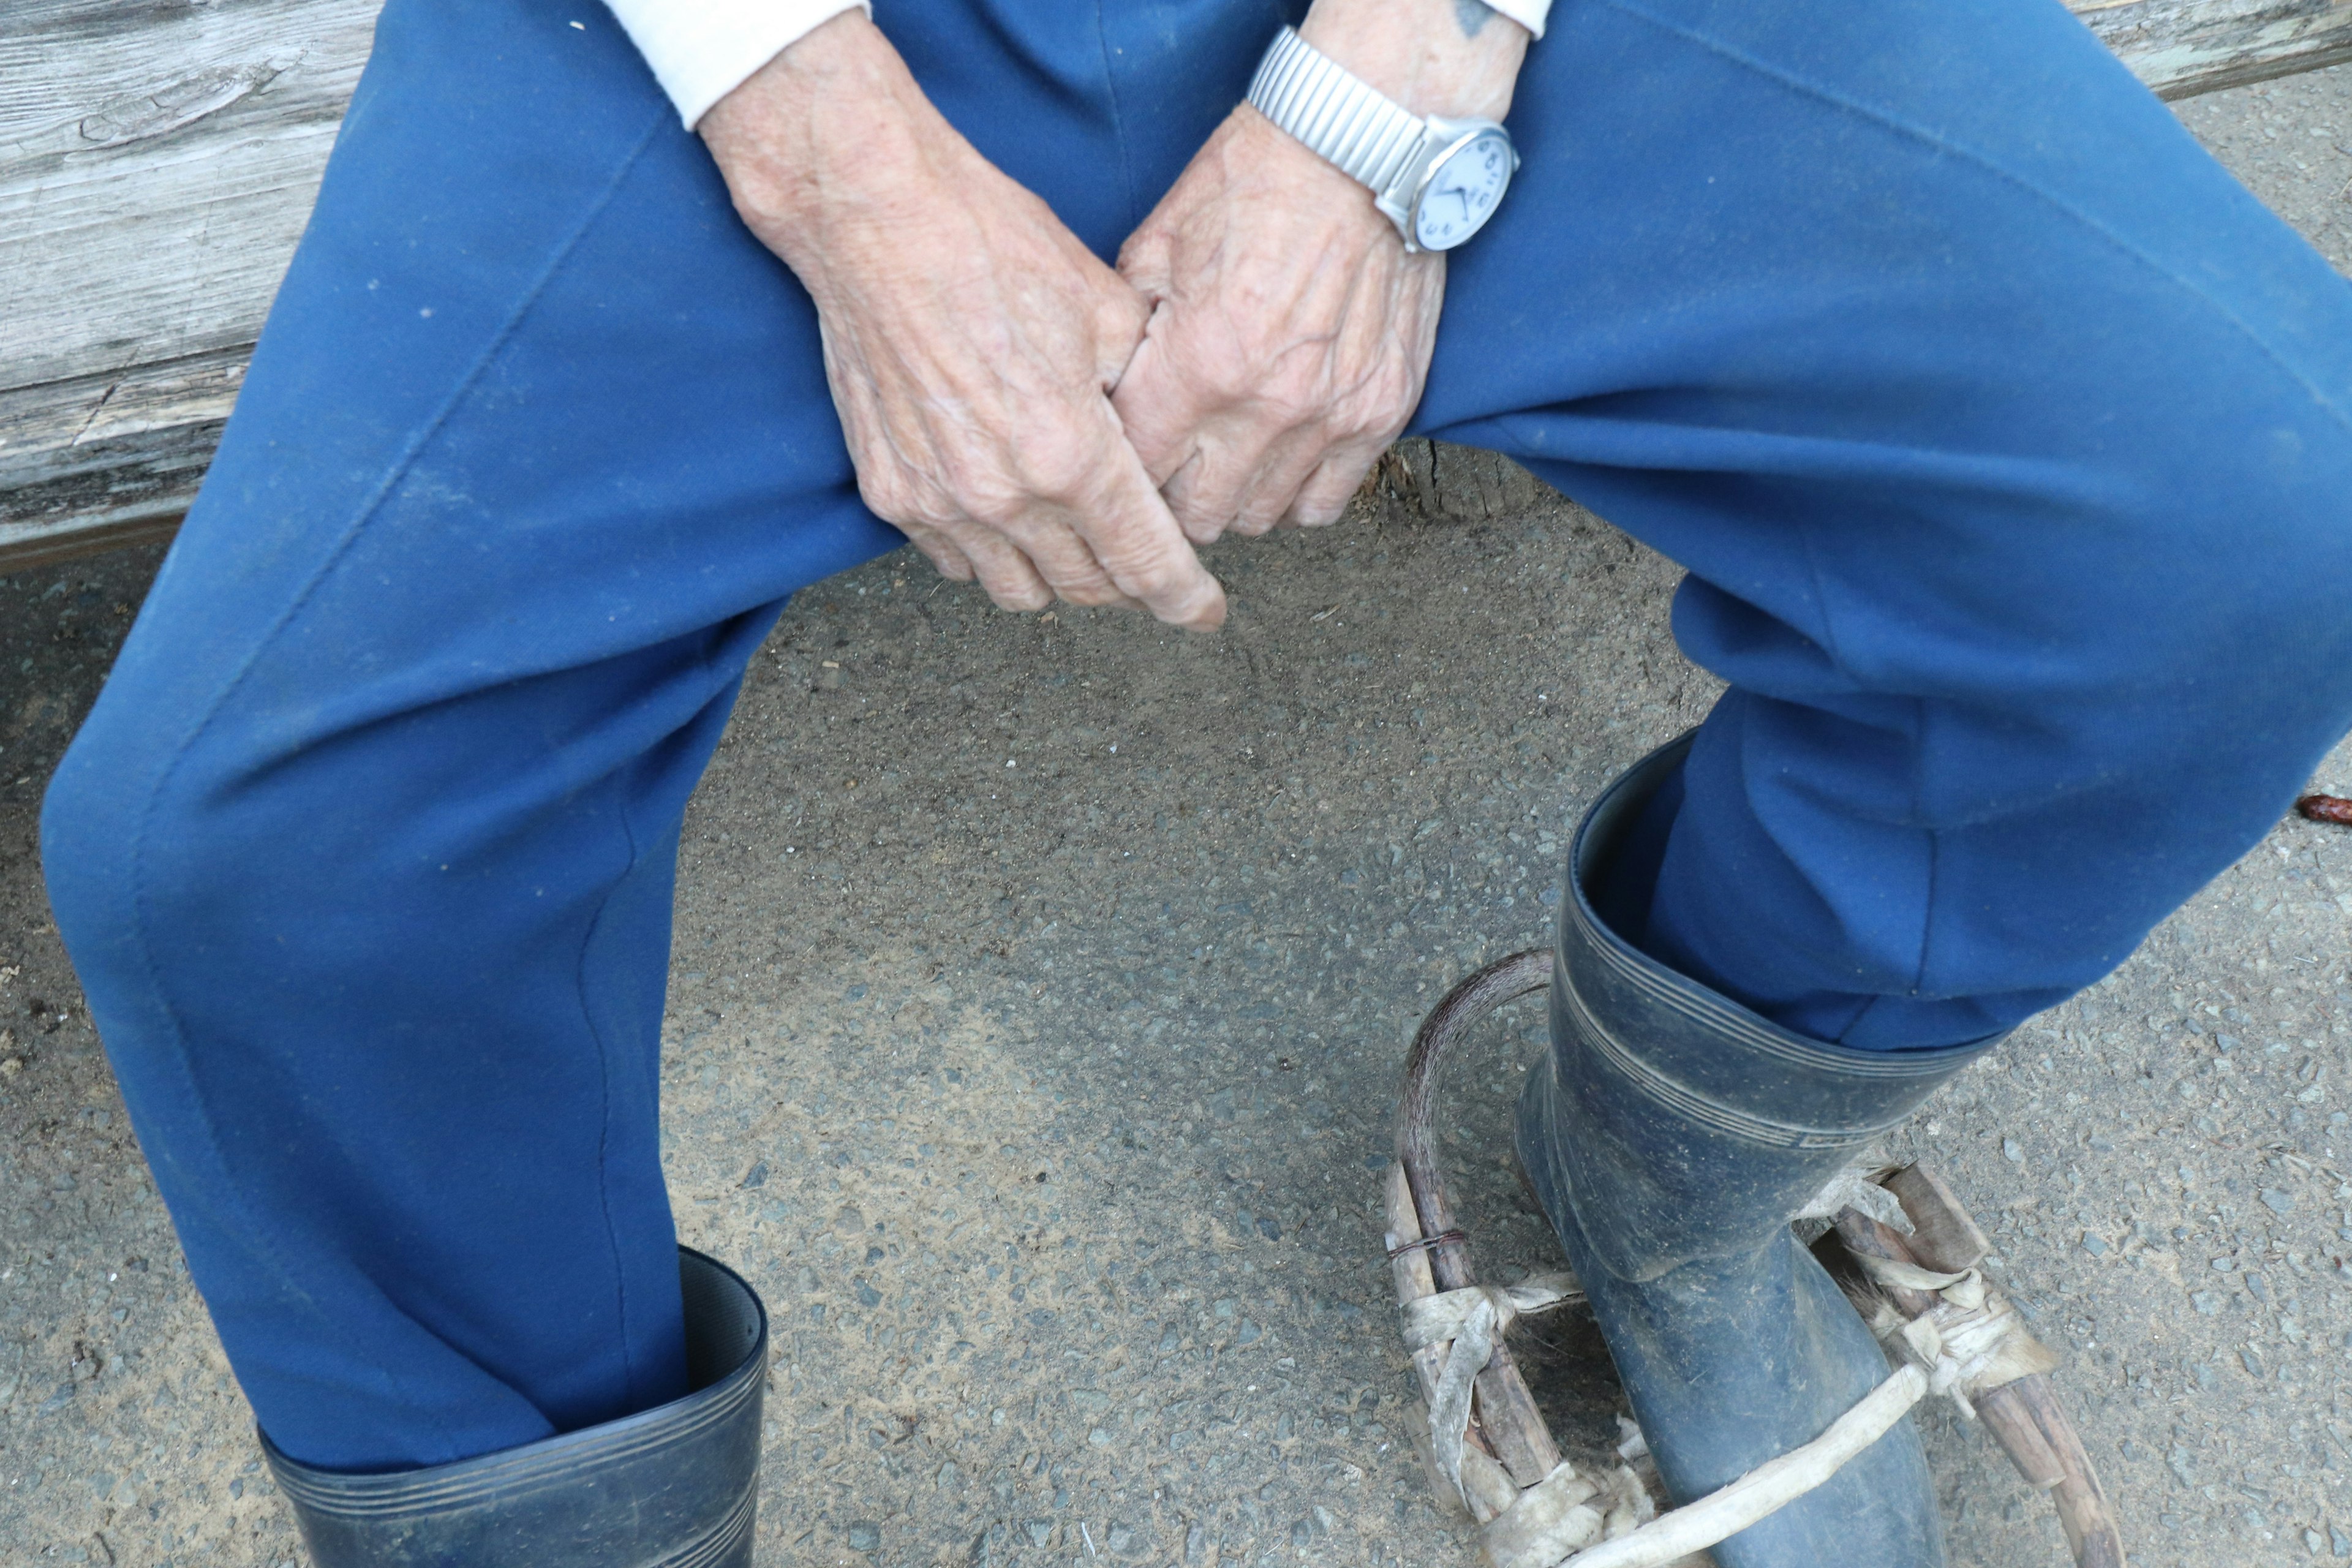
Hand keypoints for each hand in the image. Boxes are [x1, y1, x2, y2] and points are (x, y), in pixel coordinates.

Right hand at [700, 14, 1223, 628]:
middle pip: (1086, 588)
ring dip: (1061, 579)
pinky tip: (1015, 518)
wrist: (876, 220)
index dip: (1185, 599)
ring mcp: (940, 502)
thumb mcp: (1109, 313)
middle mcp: (1004, 497)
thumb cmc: (994, 247)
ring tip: (1084, 546)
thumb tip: (1167, 447)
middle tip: (1150, 569)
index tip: (1205, 613)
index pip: (1146, 565)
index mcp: (1072, 456)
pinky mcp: (892, 492)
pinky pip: (957, 561)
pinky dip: (996, 555)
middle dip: (1129, 588)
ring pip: (1019, 589)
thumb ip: (1145, 399)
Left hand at [1110, 0, 1525, 542]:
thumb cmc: (1253, 183)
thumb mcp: (1157, 245)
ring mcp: (1331, 415)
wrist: (1362, 150)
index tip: (1125, 452)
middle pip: (1198, 514)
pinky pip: (1326, 502)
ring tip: (1225, 463)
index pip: (1140, 473)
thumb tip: (1106, 399)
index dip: (1124, 468)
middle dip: (1174, 497)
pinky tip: (1280, 459)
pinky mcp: (1381, 413)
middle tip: (1172, 464)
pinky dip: (1296, 494)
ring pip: (1260, 517)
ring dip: (1234, 498)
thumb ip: (1130, 335)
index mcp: (1199, 364)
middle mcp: (1267, 405)